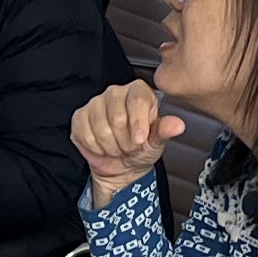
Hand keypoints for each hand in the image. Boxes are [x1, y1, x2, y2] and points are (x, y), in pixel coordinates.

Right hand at [71, 80, 184, 201]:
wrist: (122, 165)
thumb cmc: (141, 148)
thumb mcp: (156, 142)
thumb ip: (165, 131)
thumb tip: (177, 125)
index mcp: (138, 92)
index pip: (137, 101)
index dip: (138, 124)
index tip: (140, 141)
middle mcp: (115, 92)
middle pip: (117, 117)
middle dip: (125, 141)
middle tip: (130, 147)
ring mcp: (95, 103)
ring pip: (101, 129)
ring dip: (111, 147)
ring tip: (118, 147)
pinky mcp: (80, 117)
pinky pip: (85, 134)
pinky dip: (96, 148)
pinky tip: (103, 147)